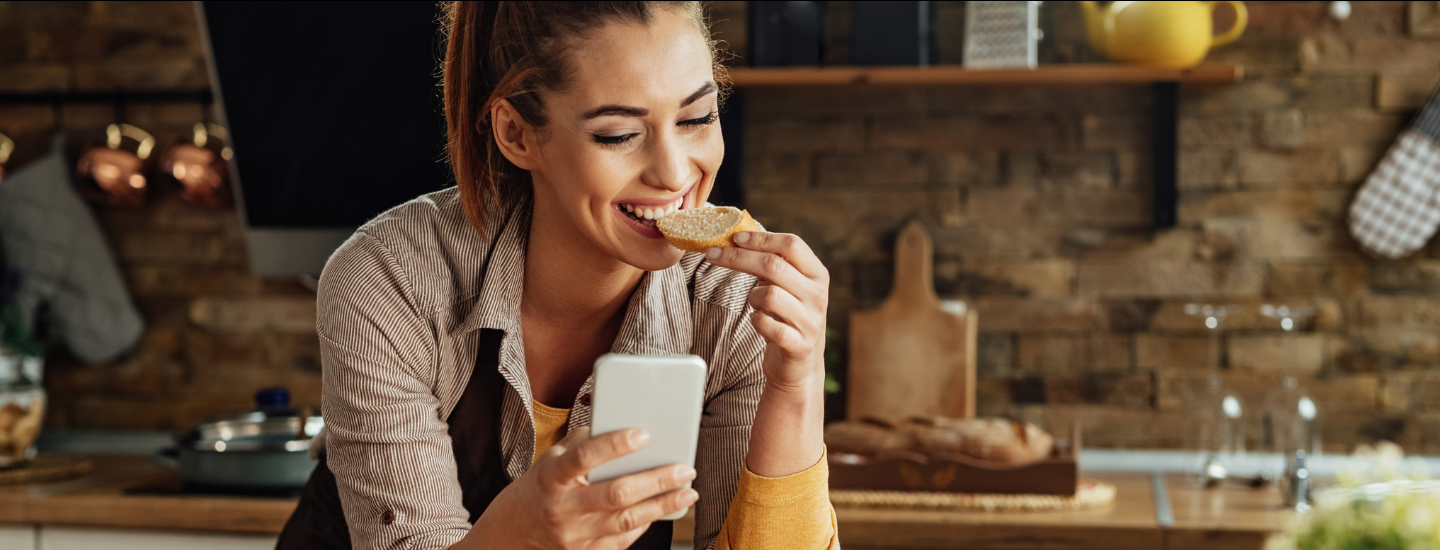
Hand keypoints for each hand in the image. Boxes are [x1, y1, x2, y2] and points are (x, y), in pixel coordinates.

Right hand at [459, 427, 697, 549]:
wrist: (515, 530)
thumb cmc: (543, 485)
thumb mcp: (553, 458)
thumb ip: (585, 443)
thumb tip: (626, 427)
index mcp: (550, 476)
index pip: (583, 458)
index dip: (613, 445)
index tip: (643, 434)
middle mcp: (561, 508)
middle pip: (614, 494)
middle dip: (655, 481)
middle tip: (684, 468)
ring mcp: (573, 536)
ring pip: (625, 521)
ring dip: (662, 505)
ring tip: (687, 491)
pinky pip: (623, 539)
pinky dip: (646, 523)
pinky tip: (665, 508)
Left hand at [705, 232, 829, 392]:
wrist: (799, 365)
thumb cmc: (788, 317)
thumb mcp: (788, 286)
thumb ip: (773, 263)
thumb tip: (738, 236)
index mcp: (817, 274)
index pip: (791, 244)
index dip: (761, 238)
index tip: (734, 237)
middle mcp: (818, 295)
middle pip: (774, 265)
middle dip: (738, 257)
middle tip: (712, 254)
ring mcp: (810, 321)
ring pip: (769, 294)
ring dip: (752, 296)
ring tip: (754, 303)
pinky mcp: (798, 344)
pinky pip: (767, 324)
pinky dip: (756, 320)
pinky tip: (758, 321)